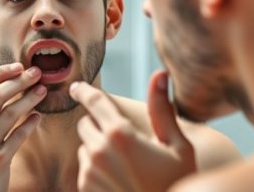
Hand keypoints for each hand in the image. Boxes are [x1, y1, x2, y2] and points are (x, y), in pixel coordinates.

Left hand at [69, 70, 195, 191]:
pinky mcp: (85, 188)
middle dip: (99, 125)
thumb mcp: (178, 147)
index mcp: (121, 135)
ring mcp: (89, 172)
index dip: (85, 91)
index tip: (76, 86)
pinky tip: (119, 179)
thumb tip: (159, 74)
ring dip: (98, 148)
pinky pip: (84, 168)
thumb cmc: (176, 183)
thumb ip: (162, 109)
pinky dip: (96, 168)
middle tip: (121, 139)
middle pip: (86, 124)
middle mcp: (99, 151)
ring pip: (85, 147)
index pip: (94, 102)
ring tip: (125, 165)